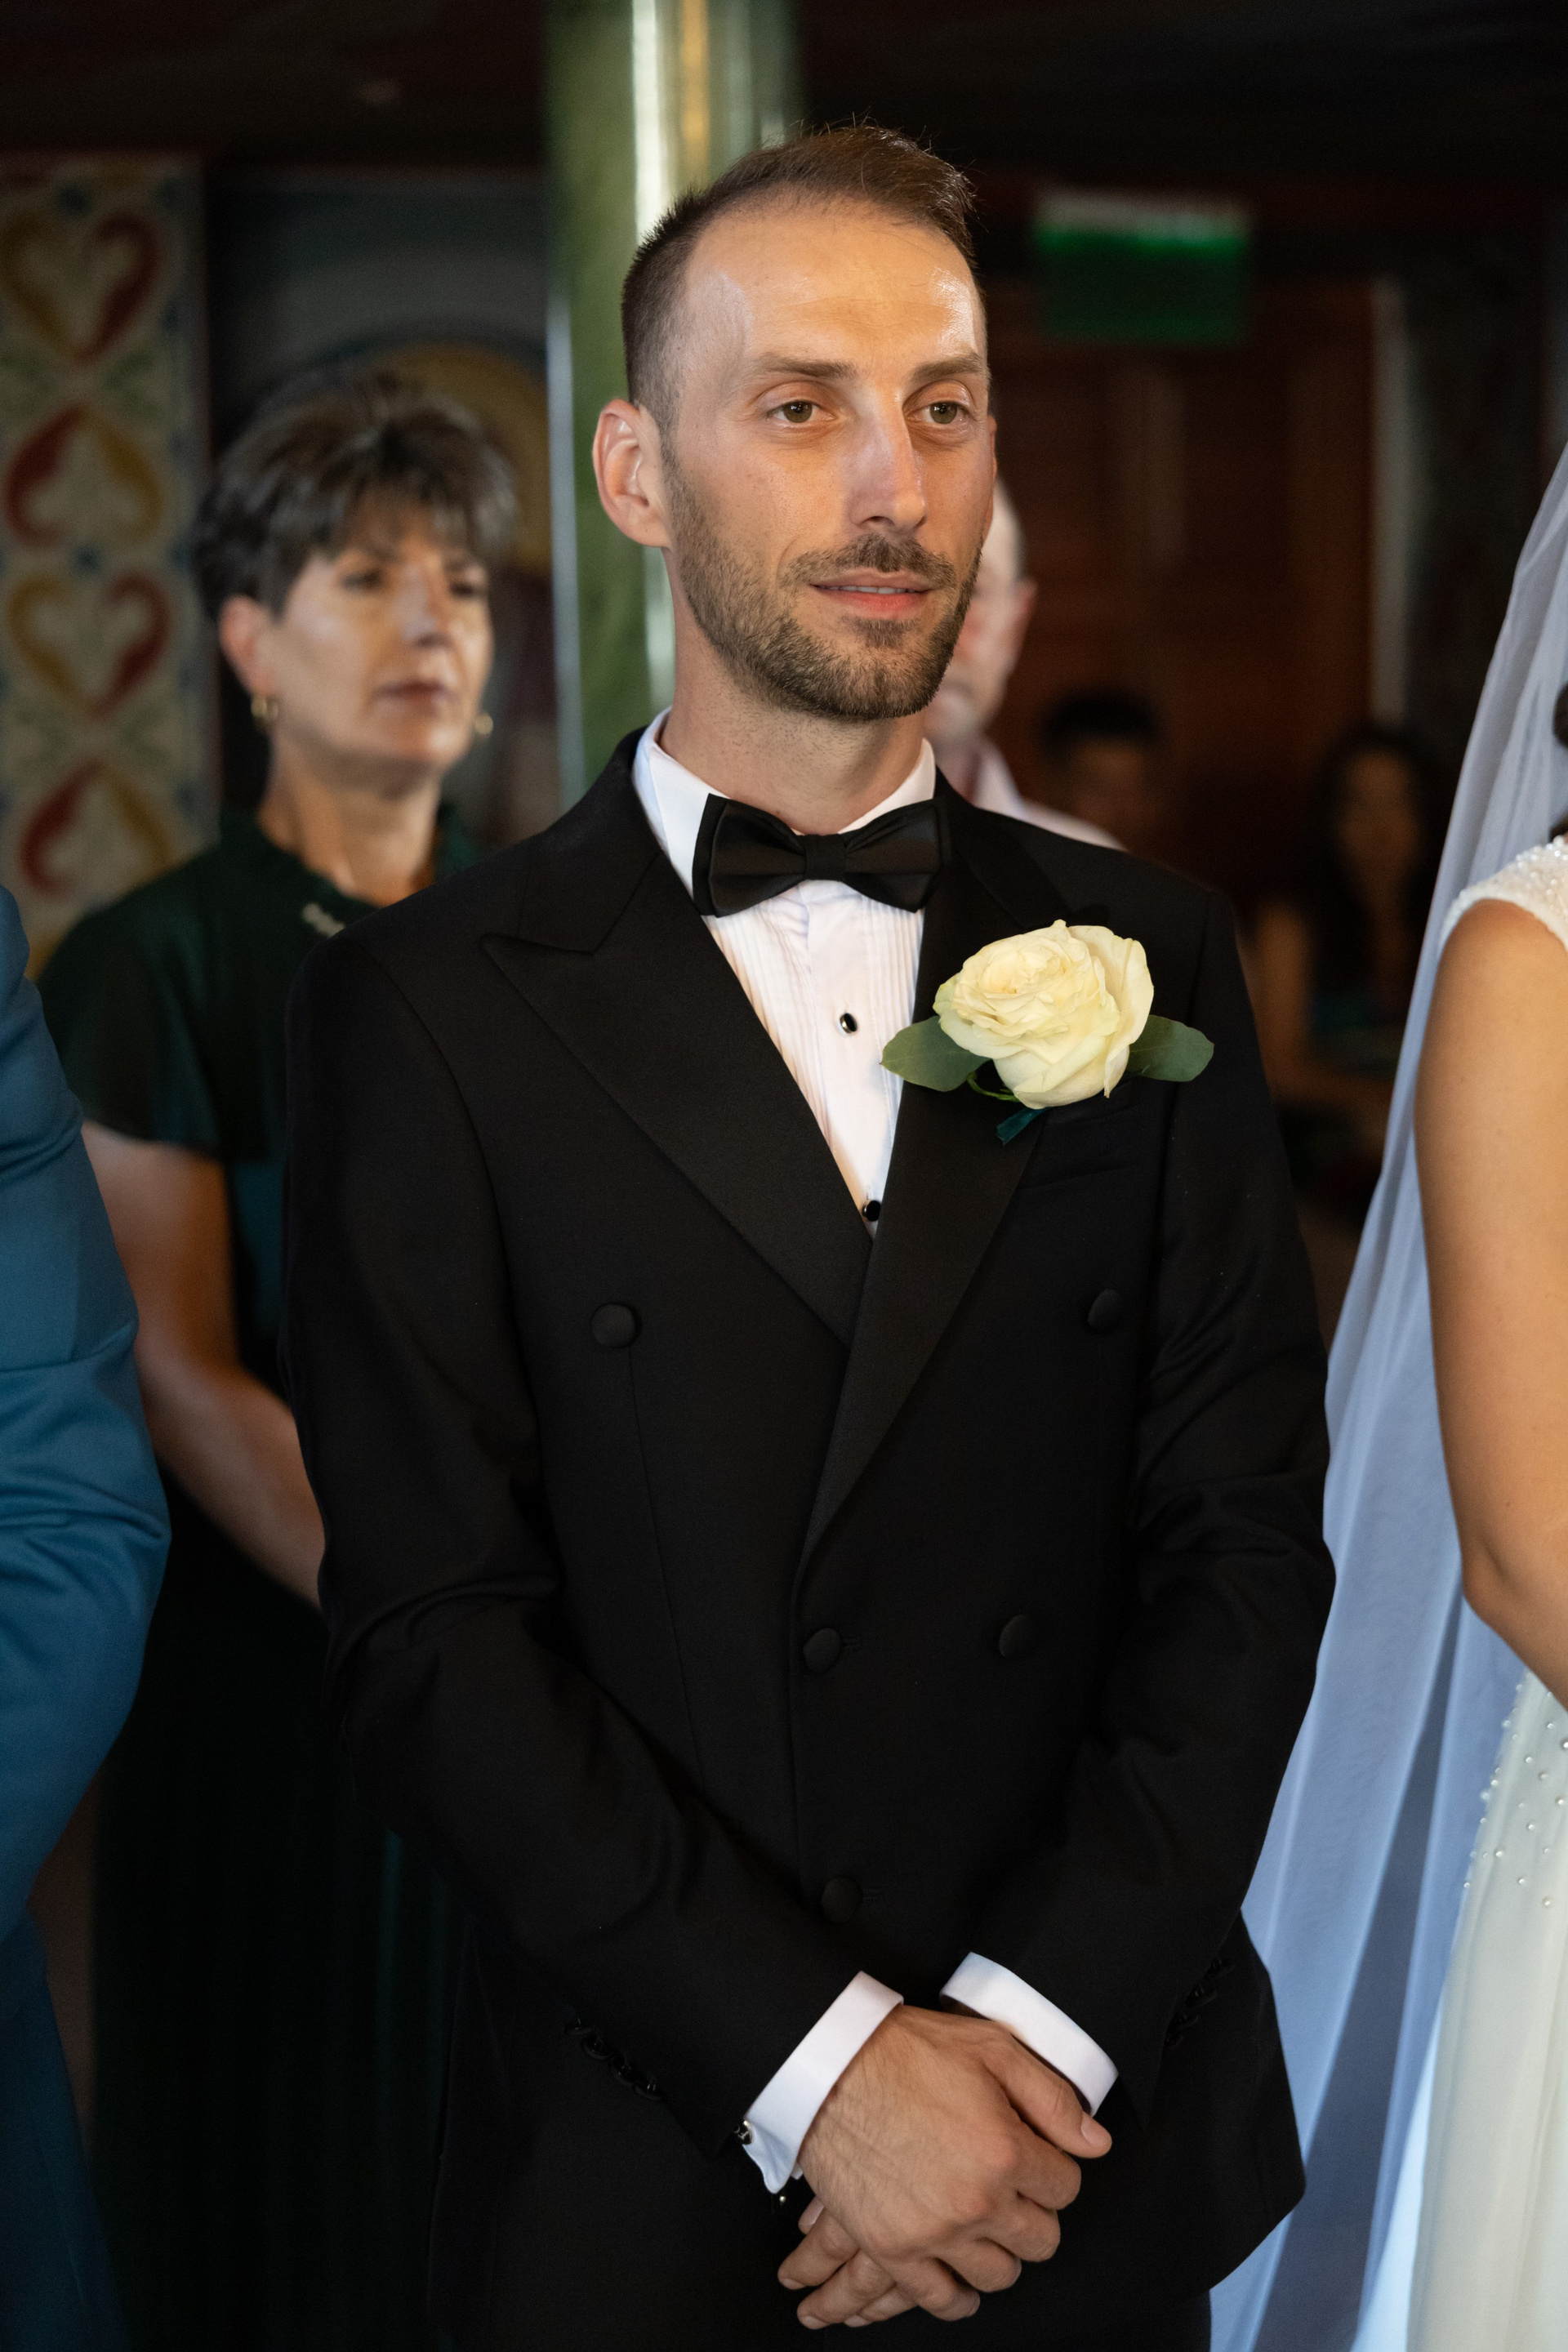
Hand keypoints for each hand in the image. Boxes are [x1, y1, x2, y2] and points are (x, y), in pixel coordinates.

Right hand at [777, 2006, 1110, 2327]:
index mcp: (1005, 2151)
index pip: (1065, 2188)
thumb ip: (1053, 2099)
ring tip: (988, 2229)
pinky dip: (956, 2298)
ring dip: (999, 2253)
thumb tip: (1095, 2141)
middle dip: (1034, 2213)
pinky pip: (939, 2300)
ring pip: (999, 2275)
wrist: (830, 2066)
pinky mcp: (893, 2248)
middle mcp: (976, 2201)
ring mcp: (934, 2231)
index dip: (1054, 2169)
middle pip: (1040, 2239)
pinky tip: (959, 2283)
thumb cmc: (905, 2052)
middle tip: (1014, 2192)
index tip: (1038, 2160)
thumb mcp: (993, 2049)